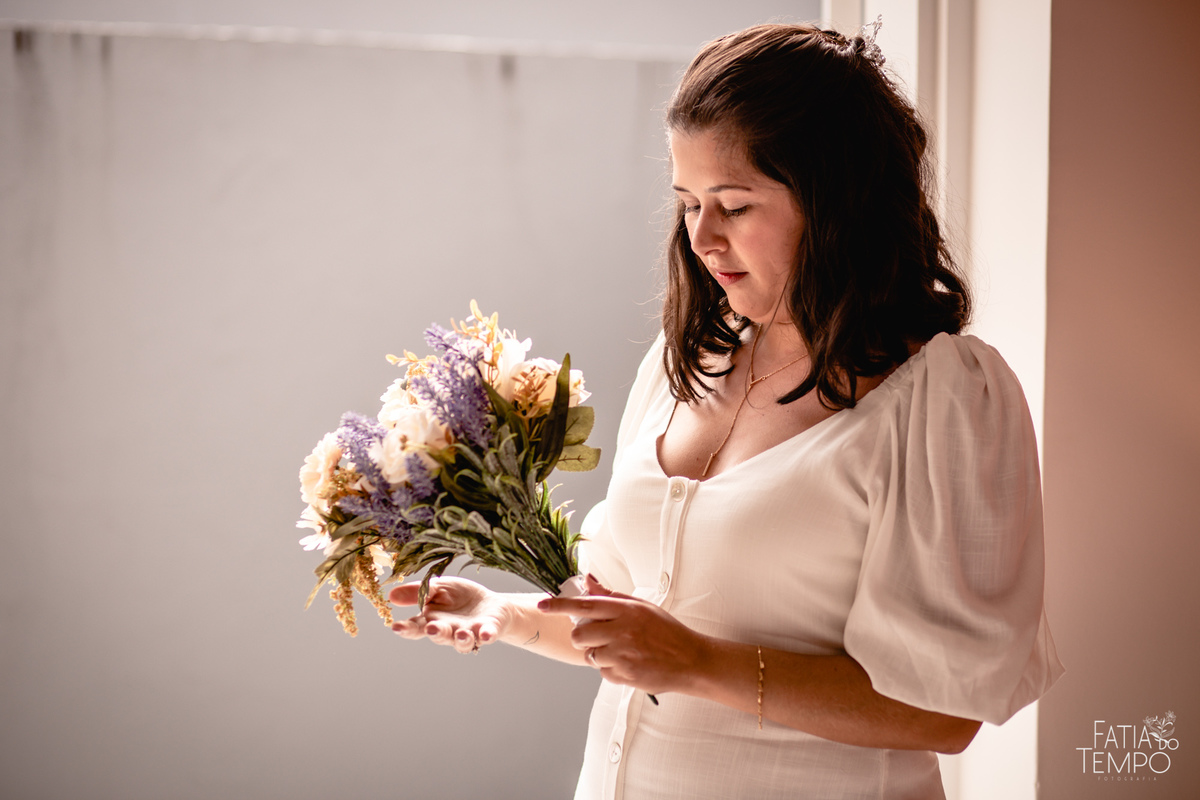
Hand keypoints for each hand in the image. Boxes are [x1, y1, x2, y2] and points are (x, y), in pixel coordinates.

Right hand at [389, 577, 513, 653]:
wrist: (489, 603)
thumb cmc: (458, 597)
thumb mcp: (438, 587)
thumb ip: (419, 592)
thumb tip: (391, 596)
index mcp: (432, 620)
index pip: (416, 627)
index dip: (406, 629)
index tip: (396, 627)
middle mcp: (449, 631)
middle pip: (440, 635)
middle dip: (436, 633)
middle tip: (431, 628)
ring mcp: (469, 633)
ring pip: (463, 641)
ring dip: (461, 639)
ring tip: (461, 633)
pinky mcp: (488, 631)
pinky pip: (487, 635)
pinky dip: (487, 635)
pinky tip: (486, 634)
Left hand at [538, 575, 711, 695]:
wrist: (691, 660)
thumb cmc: (667, 631)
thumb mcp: (642, 607)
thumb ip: (611, 596)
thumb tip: (587, 580)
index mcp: (626, 611)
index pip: (585, 605)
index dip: (560, 605)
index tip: (543, 605)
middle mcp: (623, 631)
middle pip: (579, 635)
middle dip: (582, 636)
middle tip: (597, 636)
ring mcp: (623, 655)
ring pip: (590, 655)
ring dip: (598, 653)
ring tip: (619, 650)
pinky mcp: (625, 675)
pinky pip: (602, 672)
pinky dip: (610, 669)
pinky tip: (628, 663)